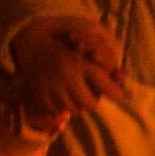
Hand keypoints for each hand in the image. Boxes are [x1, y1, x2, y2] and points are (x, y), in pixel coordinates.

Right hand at [9, 13, 134, 121]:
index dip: (115, 92)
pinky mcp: (40, 94)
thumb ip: (105, 68)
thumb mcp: (87, 53)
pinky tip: (62, 98)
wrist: (33, 45)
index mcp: (80, 63)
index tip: (117, 95)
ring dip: (78, 106)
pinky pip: (57, 110)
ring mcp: (51, 85)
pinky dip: (61, 107)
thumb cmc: (67, 48)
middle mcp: (66, 75)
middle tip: (91, 97)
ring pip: (74, 109)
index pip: (105, 86)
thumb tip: (120, 89)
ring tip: (77, 98)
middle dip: (93, 101)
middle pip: (91, 103)